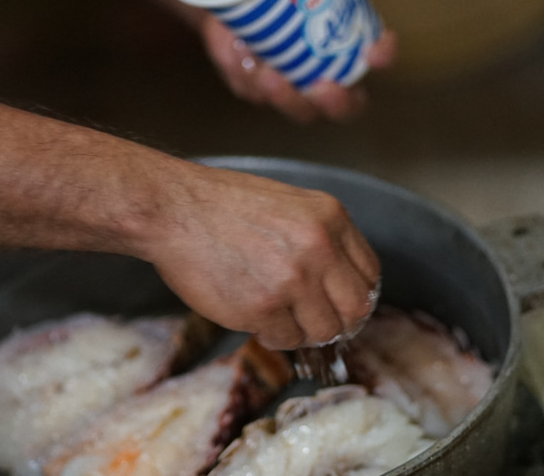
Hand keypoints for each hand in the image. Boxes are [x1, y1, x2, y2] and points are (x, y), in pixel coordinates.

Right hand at [138, 163, 379, 349]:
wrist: (173, 210)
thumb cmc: (223, 205)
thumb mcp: (290, 204)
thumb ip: (322, 236)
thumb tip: (343, 280)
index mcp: (330, 218)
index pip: (369, 274)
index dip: (355, 295)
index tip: (339, 304)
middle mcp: (319, 248)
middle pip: (356, 310)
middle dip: (337, 322)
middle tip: (315, 322)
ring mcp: (292, 280)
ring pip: (323, 331)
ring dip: (302, 331)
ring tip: (277, 315)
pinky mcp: (263, 308)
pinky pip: (285, 339)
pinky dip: (272, 334)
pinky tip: (254, 314)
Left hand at [201, 0, 397, 123]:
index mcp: (348, 48)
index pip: (378, 60)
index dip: (383, 57)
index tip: (374, 51)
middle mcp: (325, 76)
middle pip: (346, 107)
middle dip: (337, 102)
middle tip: (324, 87)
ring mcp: (291, 87)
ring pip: (299, 109)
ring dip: (287, 97)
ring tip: (269, 74)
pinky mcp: (255, 87)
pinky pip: (254, 91)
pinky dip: (248, 75)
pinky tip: (240, 54)